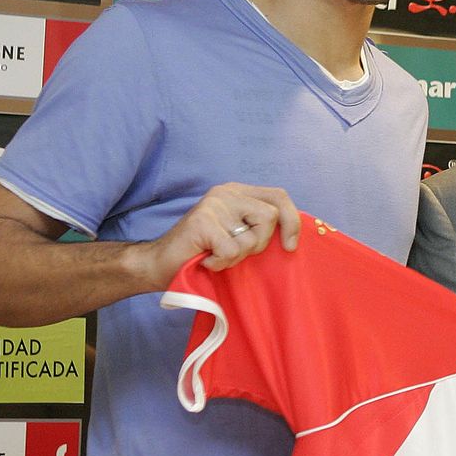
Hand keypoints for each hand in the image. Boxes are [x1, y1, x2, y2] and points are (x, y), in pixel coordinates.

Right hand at [136, 183, 300, 287]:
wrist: (160, 264)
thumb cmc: (204, 253)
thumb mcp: (238, 235)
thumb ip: (260, 226)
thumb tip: (295, 236)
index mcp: (239, 192)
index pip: (280, 196)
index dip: (292, 221)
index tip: (290, 247)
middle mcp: (227, 192)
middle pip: (271, 216)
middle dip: (260, 244)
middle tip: (237, 253)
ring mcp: (214, 204)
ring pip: (252, 236)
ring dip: (238, 256)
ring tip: (218, 255)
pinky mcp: (203, 221)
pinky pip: (232, 250)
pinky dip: (221, 263)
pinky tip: (207, 260)